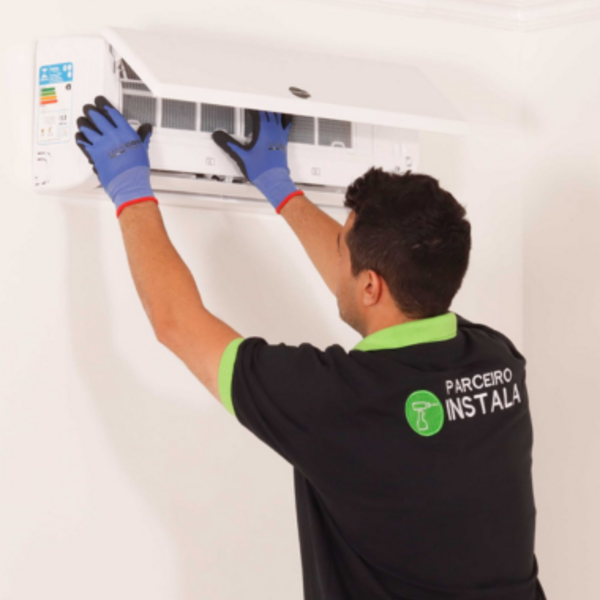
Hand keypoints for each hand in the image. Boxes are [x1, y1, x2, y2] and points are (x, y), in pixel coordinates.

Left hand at [75, 96, 157, 216]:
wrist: (129, 183)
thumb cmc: (137, 168)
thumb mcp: (142, 149)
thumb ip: (142, 136)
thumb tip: (147, 128)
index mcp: (125, 132)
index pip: (112, 113)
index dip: (104, 104)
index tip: (99, 101)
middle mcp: (112, 136)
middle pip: (97, 117)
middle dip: (90, 111)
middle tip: (87, 108)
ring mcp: (101, 144)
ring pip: (87, 128)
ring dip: (83, 122)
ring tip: (81, 120)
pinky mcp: (94, 154)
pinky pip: (83, 142)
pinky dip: (80, 137)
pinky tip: (80, 135)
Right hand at [212, 110, 303, 212]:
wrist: (274, 180)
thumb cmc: (261, 170)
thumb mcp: (241, 156)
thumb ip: (228, 144)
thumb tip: (218, 136)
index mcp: (263, 130)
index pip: (257, 111)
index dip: (250, 105)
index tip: (244, 101)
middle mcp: (273, 130)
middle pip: (268, 110)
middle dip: (260, 104)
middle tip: (255, 99)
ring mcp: (280, 135)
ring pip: (277, 115)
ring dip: (271, 109)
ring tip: (267, 102)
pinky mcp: (283, 141)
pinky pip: (285, 125)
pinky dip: (283, 118)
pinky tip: (285, 116)